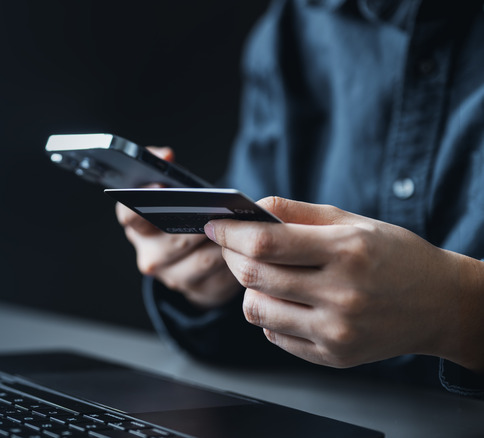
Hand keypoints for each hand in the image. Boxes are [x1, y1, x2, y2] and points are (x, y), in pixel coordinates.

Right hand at [115, 147, 241, 308]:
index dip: (142, 200)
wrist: (193, 258)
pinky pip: (222, 277)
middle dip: (200, 224)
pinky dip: (236, 261)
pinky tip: (246, 248)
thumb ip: (161, 167)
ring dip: (224, 244)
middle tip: (220, 207)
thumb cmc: (182, 216)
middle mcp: (151, 256)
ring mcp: (174, 278)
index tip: (159, 186)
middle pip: (175, 241)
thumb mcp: (169, 192)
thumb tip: (165, 156)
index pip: (130, 215)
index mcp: (138, 228)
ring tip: (241, 226)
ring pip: (202, 261)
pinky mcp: (201, 292)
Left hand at [204, 197, 483, 370]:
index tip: (215, 225)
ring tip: (265, 275)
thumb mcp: (353, 221)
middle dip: (231, 256)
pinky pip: (274, 335)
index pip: (266, 244)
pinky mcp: (334, 357)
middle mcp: (342, 294)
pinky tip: (288, 301)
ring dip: (248, 289)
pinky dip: (270, 315)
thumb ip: (297, 213)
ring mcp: (337, 331)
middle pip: (254, 276)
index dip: (230, 233)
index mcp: (347, 251)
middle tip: (231, 246)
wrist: (440, 304)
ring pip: (256, 310)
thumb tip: (250, 208)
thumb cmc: (394, 256)